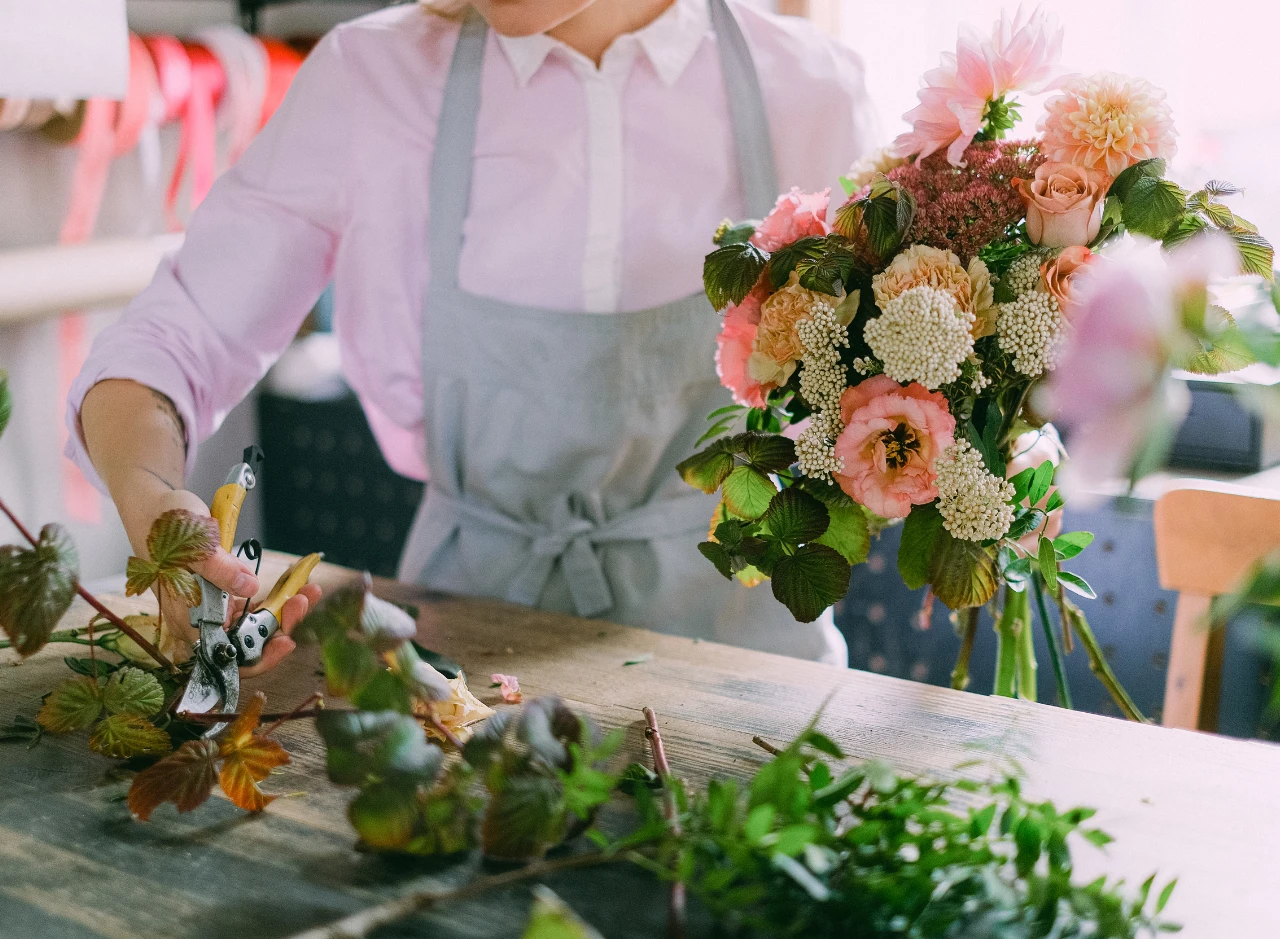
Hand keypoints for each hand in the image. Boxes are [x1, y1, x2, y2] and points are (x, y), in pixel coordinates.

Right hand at [127, 487, 319, 673]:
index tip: (286, 641)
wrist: (152, 504)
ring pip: (253, 623)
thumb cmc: (163, 525)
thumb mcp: (194, 544)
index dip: (258, 656)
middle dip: (280, 626)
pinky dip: (274, 596)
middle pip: (246, 641)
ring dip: (283, 610)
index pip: (226, 656)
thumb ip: (220, 570)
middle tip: (303, 601)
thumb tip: (249, 586)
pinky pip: (252, 604)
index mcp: (187, 619)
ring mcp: (211, 607)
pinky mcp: (220, 592)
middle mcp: (199, 619)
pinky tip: (294, 583)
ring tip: (308, 591)